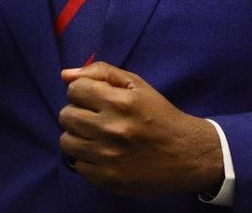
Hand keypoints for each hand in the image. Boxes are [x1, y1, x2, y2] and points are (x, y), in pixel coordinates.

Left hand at [59, 62, 223, 195]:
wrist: (186, 154)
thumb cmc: (159, 115)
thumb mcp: (137, 85)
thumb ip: (101, 73)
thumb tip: (65, 74)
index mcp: (121, 102)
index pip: (74, 89)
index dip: (83, 91)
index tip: (95, 97)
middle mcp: (112, 129)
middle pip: (66, 115)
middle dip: (78, 111)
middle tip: (96, 116)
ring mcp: (109, 157)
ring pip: (66, 141)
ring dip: (78, 135)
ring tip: (97, 135)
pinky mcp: (108, 178)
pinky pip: (77, 165)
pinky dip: (87, 158)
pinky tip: (103, 153)